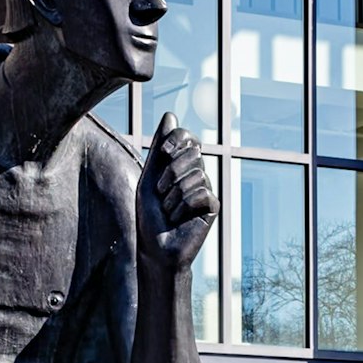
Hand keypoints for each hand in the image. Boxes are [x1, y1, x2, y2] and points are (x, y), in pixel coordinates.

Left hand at [136, 112, 216, 269]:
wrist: (156, 247)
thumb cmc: (149, 215)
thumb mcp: (149, 177)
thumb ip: (160, 147)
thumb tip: (171, 114)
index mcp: (181, 165)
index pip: (188, 136)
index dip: (176, 139)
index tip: (162, 154)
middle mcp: (196, 174)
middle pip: (193, 152)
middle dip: (171, 172)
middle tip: (161, 193)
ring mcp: (206, 190)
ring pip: (197, 174)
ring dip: (174, 194)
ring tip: (168, 210)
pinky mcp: (213, 206)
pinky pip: (203, 193)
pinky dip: (184, 206)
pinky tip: (179, 219)